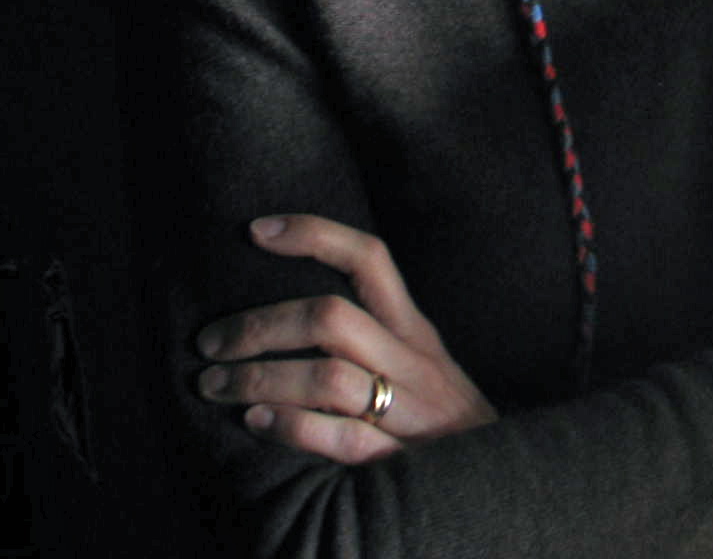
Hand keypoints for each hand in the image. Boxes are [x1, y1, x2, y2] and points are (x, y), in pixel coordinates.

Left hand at [194, 213, 499, 464]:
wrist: (502, 482)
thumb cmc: (445, 424)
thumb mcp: (422, 367)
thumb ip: (376, 340)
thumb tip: (290, 314)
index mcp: (415, 331)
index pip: (369, 259)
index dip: (313, 235)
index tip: (256, 230)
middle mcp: (412, 362)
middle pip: (332, 318)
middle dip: (260, 325)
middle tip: (209, 343)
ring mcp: (408, 412)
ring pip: (328, 377)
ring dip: (260, 377)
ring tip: (215, 386)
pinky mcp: (400, 463)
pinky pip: (342, 439)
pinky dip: (292, 427)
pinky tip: (255, 422)